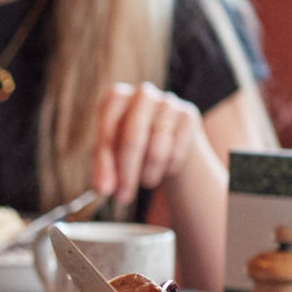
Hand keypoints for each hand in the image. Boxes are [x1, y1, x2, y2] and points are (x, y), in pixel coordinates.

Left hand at [89, 81, 205, 207]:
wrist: (171, 140)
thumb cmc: (134, 147)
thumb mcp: (113, 156)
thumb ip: (105, 170)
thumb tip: (102, 189)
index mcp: (116, 97)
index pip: (107, 127)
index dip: (105, 161)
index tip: (104, 189)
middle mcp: (142, 94)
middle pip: (133, 138)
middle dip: (127, 173)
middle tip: (123, 197)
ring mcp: (168, 102)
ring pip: (157, 150)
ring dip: (148, 174)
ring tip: (146, 180)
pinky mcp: (189, 115)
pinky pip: (176, 152)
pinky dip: (168, 168)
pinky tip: (165, 166)